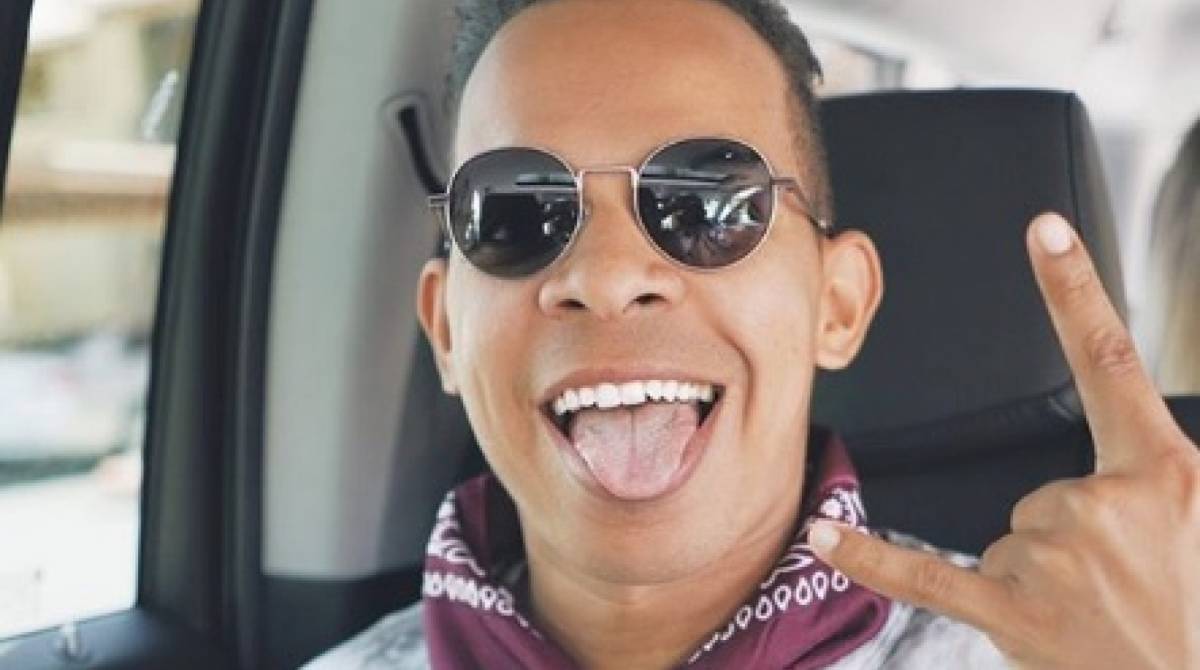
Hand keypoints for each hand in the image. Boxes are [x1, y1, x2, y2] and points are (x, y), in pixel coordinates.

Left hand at [810, 213, 1199, 669]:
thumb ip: (1152, 477)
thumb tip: (1120, 466)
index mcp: (1161, 472)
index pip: (1108, 360)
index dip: (1075, 291)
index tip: (1044, 233)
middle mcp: (1099, 505)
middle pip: (1036, 485)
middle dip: (1067, 530)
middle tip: (1125, 579)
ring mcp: (1050, 560)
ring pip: (1007, 533)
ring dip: (1041, 571)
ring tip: (1101, 612)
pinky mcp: (1013, 612)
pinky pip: (925, 575)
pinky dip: (871, 558)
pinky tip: (826, 540)